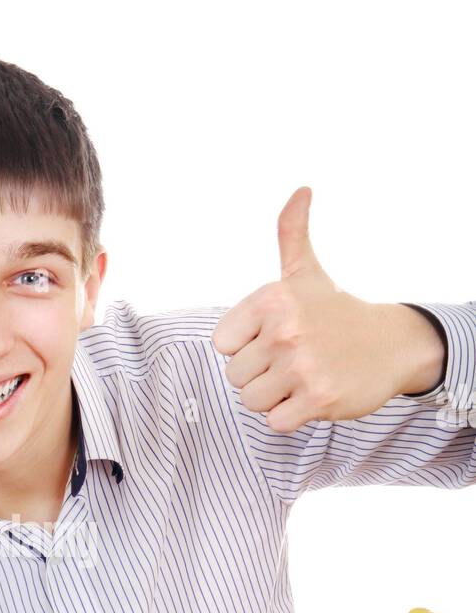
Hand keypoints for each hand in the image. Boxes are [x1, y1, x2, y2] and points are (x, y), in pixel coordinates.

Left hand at [211, 187, 445, 432]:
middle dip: (261, 374)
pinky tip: (312, 395)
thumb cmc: (335, 312)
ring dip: (274, 397)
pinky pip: (275, 422)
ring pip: (252, 401)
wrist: (390, 344)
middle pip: (235, 376)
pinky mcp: (318, 399)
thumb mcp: (306, 272)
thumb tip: (301, 190)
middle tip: (293, 359)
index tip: (273, 338)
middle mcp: (285, 331)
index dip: (245, 347)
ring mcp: (302, 367)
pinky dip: (291, 416)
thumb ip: (291, 233)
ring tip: (301, 377)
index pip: (222, 344)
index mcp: (272, 300)